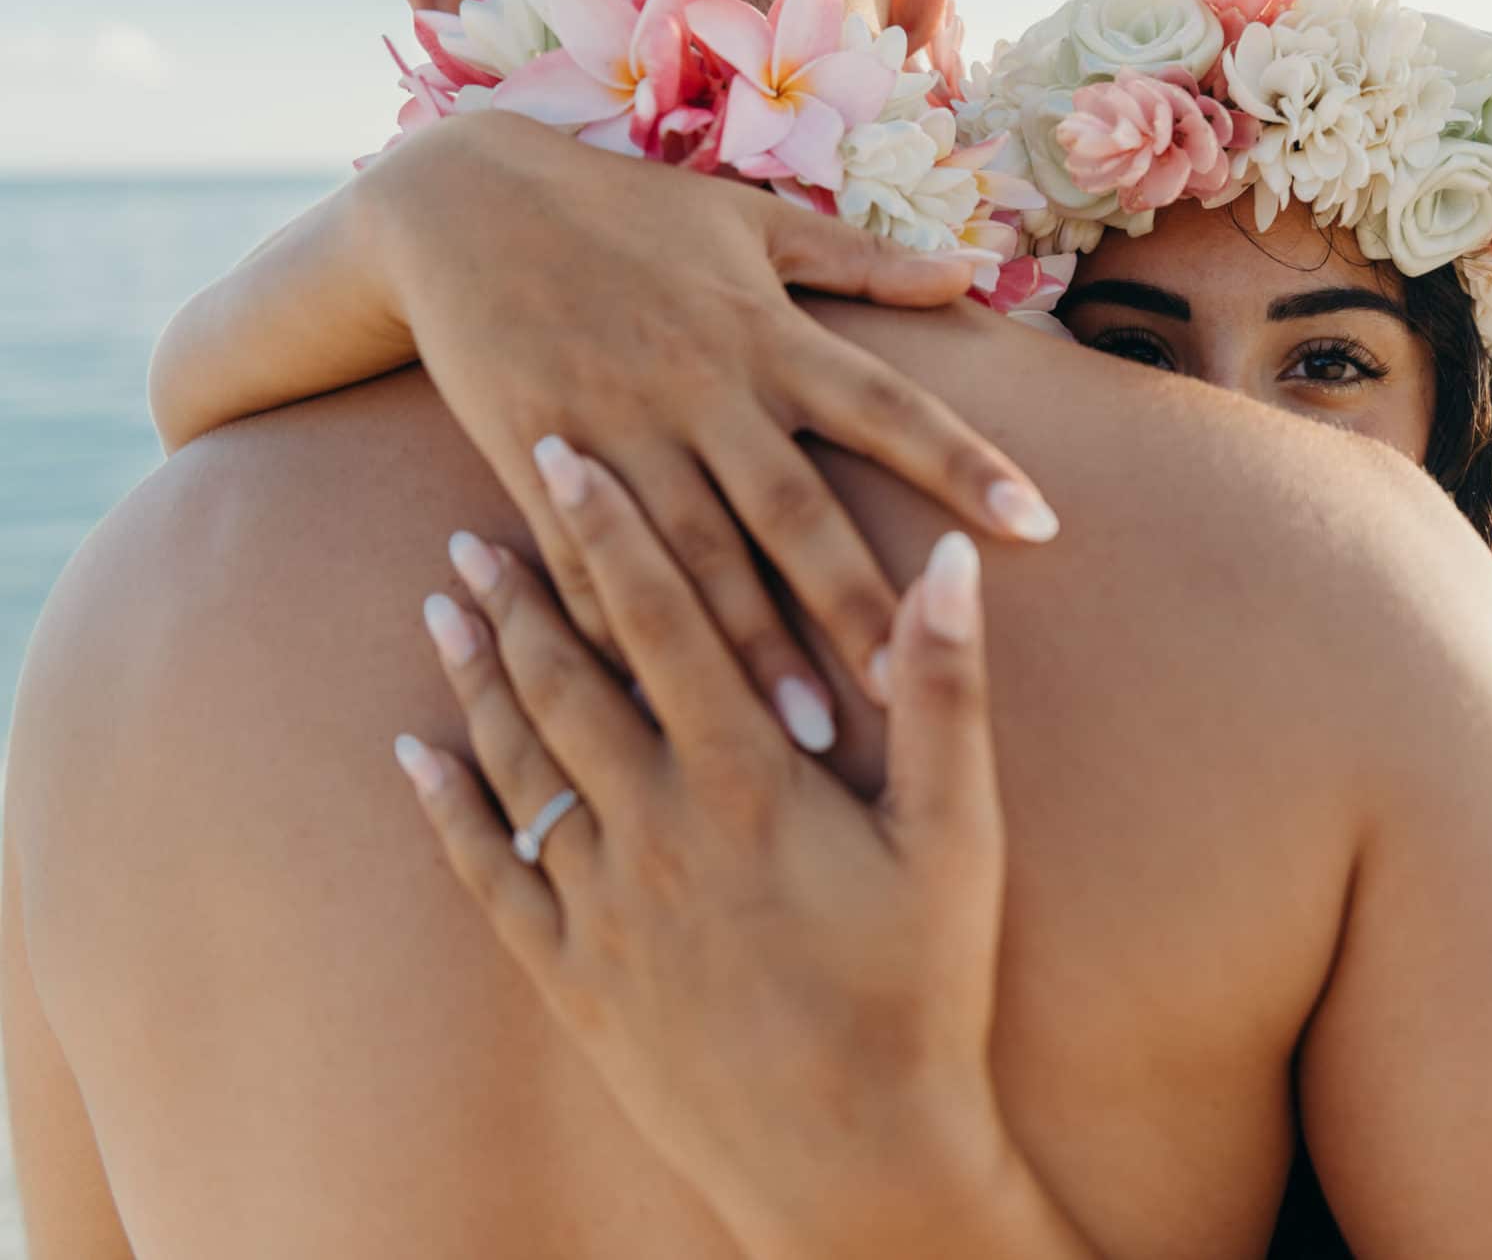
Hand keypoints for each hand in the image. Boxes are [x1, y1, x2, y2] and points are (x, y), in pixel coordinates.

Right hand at [355, 110, 1060, 748]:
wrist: (458, 202)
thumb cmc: (622, 211)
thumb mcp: (746, 217)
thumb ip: (859, 259)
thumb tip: (969, 272)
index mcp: (766, 332)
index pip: (887, 404)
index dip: (964, 463)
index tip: (1039, 524)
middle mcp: (703, 388)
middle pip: (794, 509)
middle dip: (856, 602)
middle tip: (918, 689)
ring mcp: (619, 431)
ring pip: (697, 558)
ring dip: (753, 649)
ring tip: (809, 738)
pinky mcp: (539, 462)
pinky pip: (588, 565)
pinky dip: (621, 636)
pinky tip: (663, 711)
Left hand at [392, 441, 1092, 1255]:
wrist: (852, 1158)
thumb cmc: (920, 990)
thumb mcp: (956, 835)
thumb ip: (946, 691)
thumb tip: (952, 564)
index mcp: (746, 777)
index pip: (661, 621)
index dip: (610, 531)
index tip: (561, 454)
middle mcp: (655, 826)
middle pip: (568, 680)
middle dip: (522, 591)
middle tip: (473, 520)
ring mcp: (603, 904)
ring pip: (520, 762)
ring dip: (479, 677)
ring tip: (441, 608)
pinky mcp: (574, 978)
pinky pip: (489, 876)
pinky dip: (448, 808)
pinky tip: (414, 759)